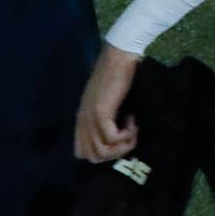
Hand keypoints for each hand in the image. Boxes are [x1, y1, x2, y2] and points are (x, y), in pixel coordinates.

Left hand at [75, 44, 140, 160]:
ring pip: (102, 152)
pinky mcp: (100, 113)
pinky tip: (133, 120)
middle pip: (93, 157)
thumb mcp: (107, 102)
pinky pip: (112, 138)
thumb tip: (116, 139)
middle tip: (129, 138)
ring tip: (133, 130)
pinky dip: (127, 134)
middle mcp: (82, 122)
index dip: (103, 153)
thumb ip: (105, 118)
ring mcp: (90, 118)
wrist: (118, 58)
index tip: (118, 139)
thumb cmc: (117, 77)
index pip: (82, 153)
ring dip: (123, 146)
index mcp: (81, 120)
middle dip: (115, 154)